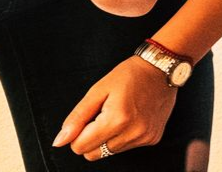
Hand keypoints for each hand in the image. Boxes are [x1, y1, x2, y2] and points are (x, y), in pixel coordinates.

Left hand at [53, 56, 176, 160]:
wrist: (162, 67)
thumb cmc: (129, 74)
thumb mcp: (98, 90)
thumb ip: (77, 117)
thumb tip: (59, 142)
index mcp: (117, 119)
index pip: (80, 147)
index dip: (79, 132)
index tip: (91, 115)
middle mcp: (133, 133)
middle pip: (93, 154)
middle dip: (92, 138)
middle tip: (104, 114)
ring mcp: (144, 137)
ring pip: (110, 152)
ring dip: (109, 137)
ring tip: (120, 112)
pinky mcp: (153, 138)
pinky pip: (126, 147)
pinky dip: (124, 136)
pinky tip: (133, 116)